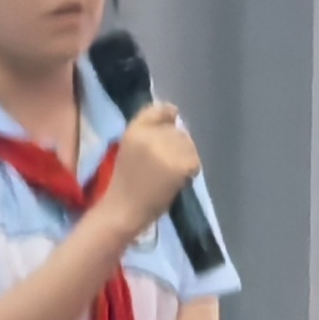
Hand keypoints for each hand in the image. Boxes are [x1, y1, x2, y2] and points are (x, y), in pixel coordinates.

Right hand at [104, 105, 202, 230]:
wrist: (123, 210)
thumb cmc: (126, 180)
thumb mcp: (130, 146)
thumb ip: (150, 128)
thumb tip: (175, 114)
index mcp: (134, 128)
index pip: (160, 110)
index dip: (168, 117)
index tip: (168, 127)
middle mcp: (150, 135)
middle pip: (178, 130)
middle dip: (176, 144)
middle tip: (163, 164)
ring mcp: (166, 149)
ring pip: (188, 144)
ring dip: (184, 156)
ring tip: (170, 172)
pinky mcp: (179, 165)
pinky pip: (194, 160)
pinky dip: (190, 170)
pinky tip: (177, 179)